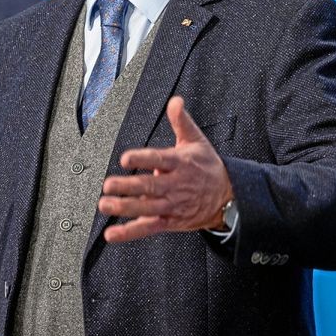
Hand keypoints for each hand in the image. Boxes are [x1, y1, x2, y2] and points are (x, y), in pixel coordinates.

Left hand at [99, 96, 231, 242]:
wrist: (230, 197)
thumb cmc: (208, 166)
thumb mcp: (197, 141)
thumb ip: (181, 121)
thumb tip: (175, 101)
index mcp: (180, 163)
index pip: (158, 159)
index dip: (142, 159)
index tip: (125, 159)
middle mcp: (175, 185)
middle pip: (149, 186)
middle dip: (128, 187)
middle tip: (108, 185)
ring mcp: (172, 205)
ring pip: (146, 208)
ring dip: (124, 208)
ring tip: (105, 205)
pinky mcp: (170, 221)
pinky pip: (148, 228)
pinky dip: (129, 232)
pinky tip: (112, 234)